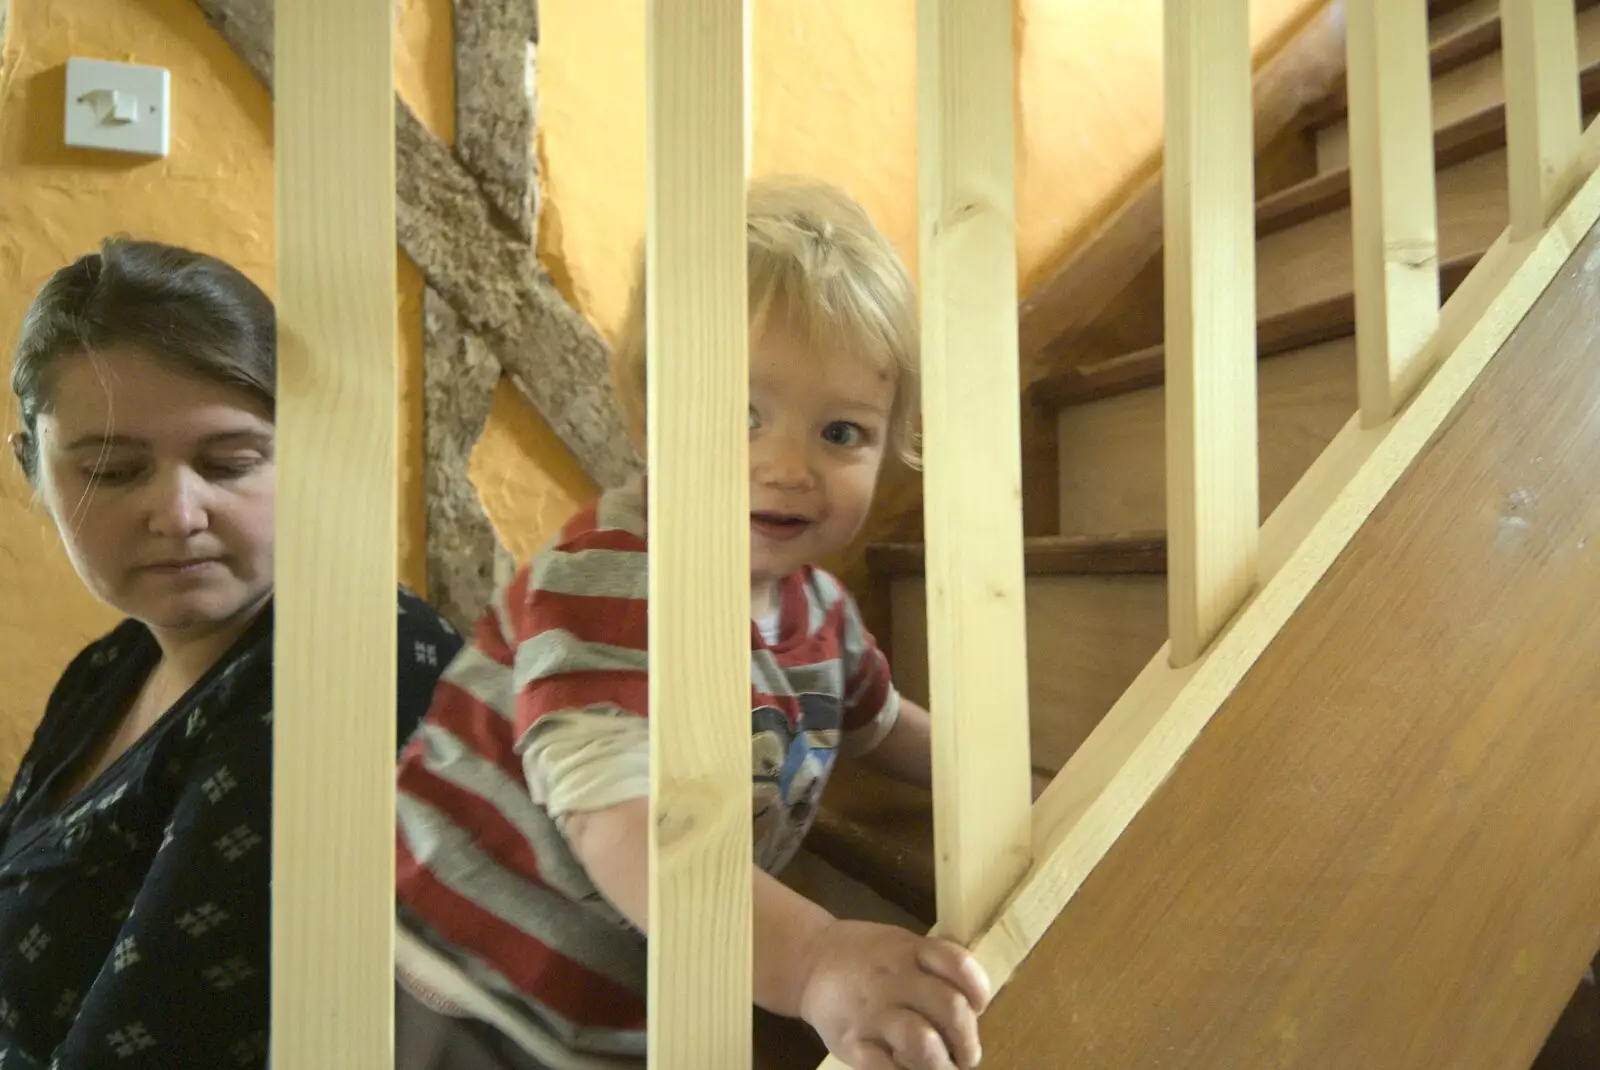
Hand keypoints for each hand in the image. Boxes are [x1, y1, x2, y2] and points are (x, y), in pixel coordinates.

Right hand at [798, 920, 991, 1068]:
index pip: (957, 963)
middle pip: (949, 1008)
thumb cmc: (865, 957)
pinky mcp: (852, 1043)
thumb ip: (934, 966)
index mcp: (910, 952)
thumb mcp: (900, 944)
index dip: (978, 988)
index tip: (978, 1006)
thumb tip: (971, 1004)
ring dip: (942, 1065)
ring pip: (922, 1042)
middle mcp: (895, 980)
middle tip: (967, 1056)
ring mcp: (873, 1013)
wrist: (809, 962)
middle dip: (967, 1040)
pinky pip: (884, 1069)